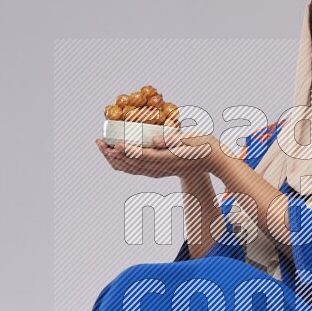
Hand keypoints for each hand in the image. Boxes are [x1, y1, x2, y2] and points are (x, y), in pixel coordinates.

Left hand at [95, 129, 216, 178]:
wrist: (211, 161)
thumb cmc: (203, 145)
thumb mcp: (193, 139)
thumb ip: (174, 139)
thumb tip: (156, 141)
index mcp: (169, 160)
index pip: (145, 157)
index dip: (128, 151)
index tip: (115, 144)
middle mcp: (161, 168)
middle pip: (133, 164)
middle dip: (114, 154)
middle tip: (100, 142)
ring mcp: (159, 171)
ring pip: (131, 168)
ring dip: (114, 159)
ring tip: (102, 147)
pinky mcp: (157, 170)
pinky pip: (135, 170)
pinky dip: (122, 163)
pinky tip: (114, 155)